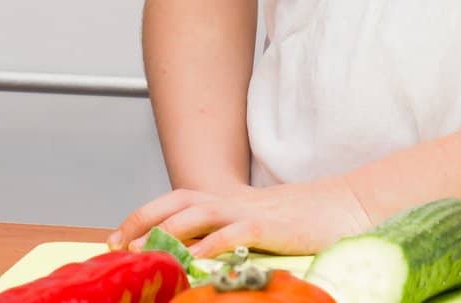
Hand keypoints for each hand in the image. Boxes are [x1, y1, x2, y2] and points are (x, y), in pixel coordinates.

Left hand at [108, 176, 372, 258]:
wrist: (343, 207)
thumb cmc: (299, 225)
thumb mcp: (256, 228)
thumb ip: (226, 236)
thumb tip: (194, 258)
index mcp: (226, 201)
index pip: (176, 201)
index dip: (144, 215)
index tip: (116, 238)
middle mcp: (232, 202)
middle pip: (178, 201)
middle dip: (144, 219)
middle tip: (118, 244)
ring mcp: (251, 212)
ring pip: (201, 212)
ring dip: (169, 229)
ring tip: (146, 249)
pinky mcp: (272, 227)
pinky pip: (237, 232)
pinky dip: (214, 243)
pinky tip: (196, 258)